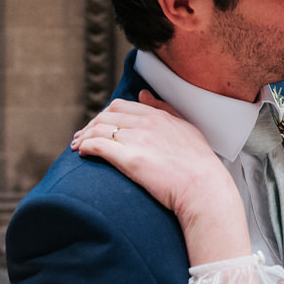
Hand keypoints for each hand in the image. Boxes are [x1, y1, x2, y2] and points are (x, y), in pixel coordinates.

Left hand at [73, 93, 246, 260]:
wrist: (204, 188)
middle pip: (106, 115)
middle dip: (91, 125)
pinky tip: (82, 153)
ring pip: (99, 129)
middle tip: (83, 137)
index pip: (121, 106)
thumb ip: (164, 109)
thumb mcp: (186, 128)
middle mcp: (146, 123)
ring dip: (84, 136)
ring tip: (78, 146)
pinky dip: (86, 146)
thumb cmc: (199, 166)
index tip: (99, 126)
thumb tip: (144, 94)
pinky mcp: (129, 159)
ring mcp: (137, 140)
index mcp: (158, 116)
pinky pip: (98, 145)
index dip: (105, 115)